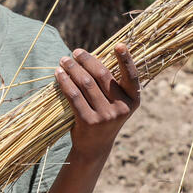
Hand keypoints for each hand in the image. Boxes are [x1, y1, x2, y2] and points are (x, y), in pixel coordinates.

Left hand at [54, 44, 140, 160]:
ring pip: (86, 84)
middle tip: (75, 52)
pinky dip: (65, 82)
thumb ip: (111, 83)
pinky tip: (58, 74)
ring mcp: (106, 116)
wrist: (94, 147)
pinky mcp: (89, 122)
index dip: (126, 60)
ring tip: (64, 61)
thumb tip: (91, 56)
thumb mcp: (115, 103)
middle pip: (102, 76)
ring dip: (73, 69)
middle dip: (87, 60)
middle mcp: (122, 108)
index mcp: (133, 101)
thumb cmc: (104, 117)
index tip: (118, 45)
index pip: (131, 76)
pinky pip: (74, 95)